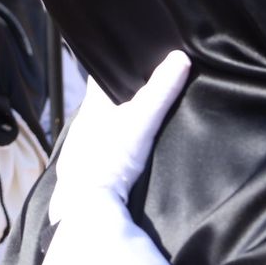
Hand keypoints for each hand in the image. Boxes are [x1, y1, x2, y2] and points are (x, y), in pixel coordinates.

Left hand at [49, 50, 189, 224]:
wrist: (86, 207)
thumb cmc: (106, 160)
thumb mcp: (139, 121)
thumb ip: (160, 92)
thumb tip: (180, 57)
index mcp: (91, 105)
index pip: (103, 75)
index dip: (120, 65)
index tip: (139, 57)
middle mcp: (84, 123)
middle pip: (108, 100)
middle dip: (127, 95)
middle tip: (154, 87)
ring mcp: (86, 147)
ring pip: (108, 126)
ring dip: (125, 123)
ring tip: (150, 117)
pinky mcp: (92, 170)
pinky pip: (109, 149)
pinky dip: (122, 145)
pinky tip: (136, 150)